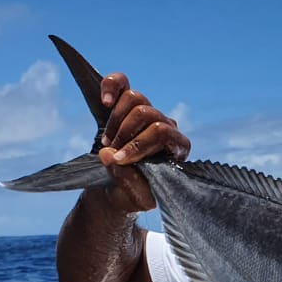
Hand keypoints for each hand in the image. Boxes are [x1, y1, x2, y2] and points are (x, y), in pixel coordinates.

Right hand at [95, 72, 191, 212]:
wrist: (121, 188)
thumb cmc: (136, 194)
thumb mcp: (137, 198)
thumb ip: (127, 180)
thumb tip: (109, 155)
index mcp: (178, 147)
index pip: (162, 132)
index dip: (138, 144)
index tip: (119, 160)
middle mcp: (167, 126)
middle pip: (147, 113)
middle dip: (124, 134)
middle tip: (112, 153)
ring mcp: (148, 113)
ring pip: (135, 98)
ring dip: (115, 121)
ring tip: (107, 142)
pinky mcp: (127, 105)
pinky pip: (121, 82)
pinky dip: (110, 86)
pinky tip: (104, 102)